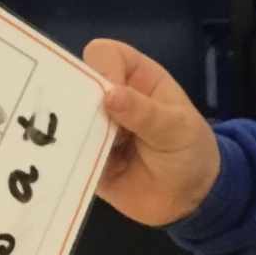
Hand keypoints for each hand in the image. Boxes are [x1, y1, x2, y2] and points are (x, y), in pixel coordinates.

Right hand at [84, 38, 220, 226]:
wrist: (189, 200)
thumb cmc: (190, 151)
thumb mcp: (177, 129)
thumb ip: (146, 113)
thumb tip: (108, 96)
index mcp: (137, 77)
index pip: (105, 55)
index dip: (101, 69)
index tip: (107, 97)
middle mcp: (111, 98)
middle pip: (77, 83)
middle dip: (76, 101)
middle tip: (84, 126)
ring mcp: (95, 128)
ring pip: (67, 118)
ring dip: (71, 132)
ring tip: (84, 151)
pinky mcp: (85, 157)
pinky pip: (66, 152)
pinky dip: (65, 157)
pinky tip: (71, 167)